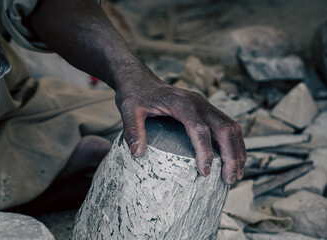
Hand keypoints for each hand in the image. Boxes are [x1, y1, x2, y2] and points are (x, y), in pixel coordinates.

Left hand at [115, 65, 245, 184]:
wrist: (140, 79)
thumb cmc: (135, 95)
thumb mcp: (128, 110)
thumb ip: (132, 129)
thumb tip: (137, 153)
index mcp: (181, 103)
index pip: (200, 129)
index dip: (205, 151)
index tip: (205, 172)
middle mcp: (198, 102)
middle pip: (225, 129)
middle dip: (231, 155)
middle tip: (228, 180)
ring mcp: (205, 105)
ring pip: (232, 127)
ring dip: (237, 151)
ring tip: (235, 175)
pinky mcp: (206, 110)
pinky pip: (228, 126)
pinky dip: (234, 144)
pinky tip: (232, 160)